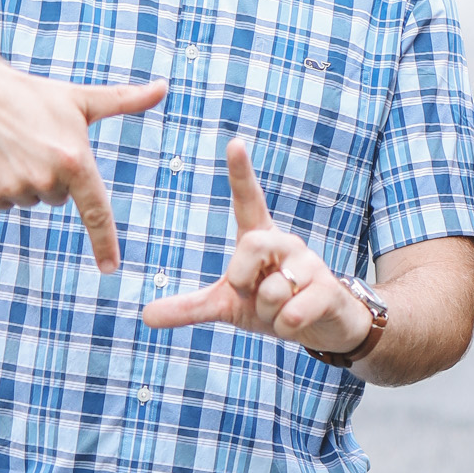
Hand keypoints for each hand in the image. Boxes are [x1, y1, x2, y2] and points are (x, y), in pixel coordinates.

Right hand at [0, 50, 165, 270]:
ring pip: (33, 201)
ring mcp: (14, 189)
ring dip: (27, 181)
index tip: (111, 268)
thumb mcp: (79, 99)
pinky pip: (5, 203)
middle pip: (60, 199)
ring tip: (12, 146)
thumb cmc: (32, 95)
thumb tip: (164, 86)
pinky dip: (1, 185)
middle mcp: (46, 180)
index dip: (104, 242)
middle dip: (52, 177)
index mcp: (74, 160)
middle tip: (36, 143)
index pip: (96, 211)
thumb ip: (125, 100)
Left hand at [140, 139, 371, 352]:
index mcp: (260, 239)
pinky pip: (293, 313)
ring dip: (268, 312)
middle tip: (248, 291)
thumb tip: (145, 315)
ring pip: (273, 290)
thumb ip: (190, 308)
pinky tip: (295, 323)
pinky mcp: (329, 290)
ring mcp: (311, 265)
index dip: (242, 174)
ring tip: (280, 311)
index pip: (249, 200)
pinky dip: (284, 326)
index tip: (235, 143)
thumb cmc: (274, 307)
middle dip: (242, 274)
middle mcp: (287, 244)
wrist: (325, 329)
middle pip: (253, 244)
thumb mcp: (228, 306)